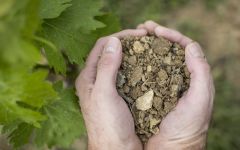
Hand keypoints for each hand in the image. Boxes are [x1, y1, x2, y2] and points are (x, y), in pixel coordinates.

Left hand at [75, 29, 146, 149]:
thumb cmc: (108, 125)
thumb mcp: (104, 93)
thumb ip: (106, 67)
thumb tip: (114, 41)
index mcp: (88, 77)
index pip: (102, 47)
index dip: (120, 37)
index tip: (139, 34)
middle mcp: (97, 80)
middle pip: (111, 53)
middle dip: (128, 43)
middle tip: (146, 38)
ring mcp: (109, 88)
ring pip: (120, 64)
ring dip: (134, 55)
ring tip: (149, 49)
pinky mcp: (119, 95)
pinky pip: (128, 76)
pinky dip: (137, 68)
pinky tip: (148, 66)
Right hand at [137, 21, 214, 149]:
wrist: (170, 149)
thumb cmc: (188, 128)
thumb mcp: (200, 99)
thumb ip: (200, 72)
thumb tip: (190, 46)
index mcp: (191, 77)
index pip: (185, 48)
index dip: (172, 36)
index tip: (157, 30)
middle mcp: (176, 78)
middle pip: (168, 51)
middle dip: (156, 37)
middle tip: (144, 27)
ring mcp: (161, 85)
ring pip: (155, 60)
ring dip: (146, 46)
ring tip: (136, 36)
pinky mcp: (149, 93)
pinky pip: (144, 74)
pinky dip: (138, 63)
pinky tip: (130, 57)